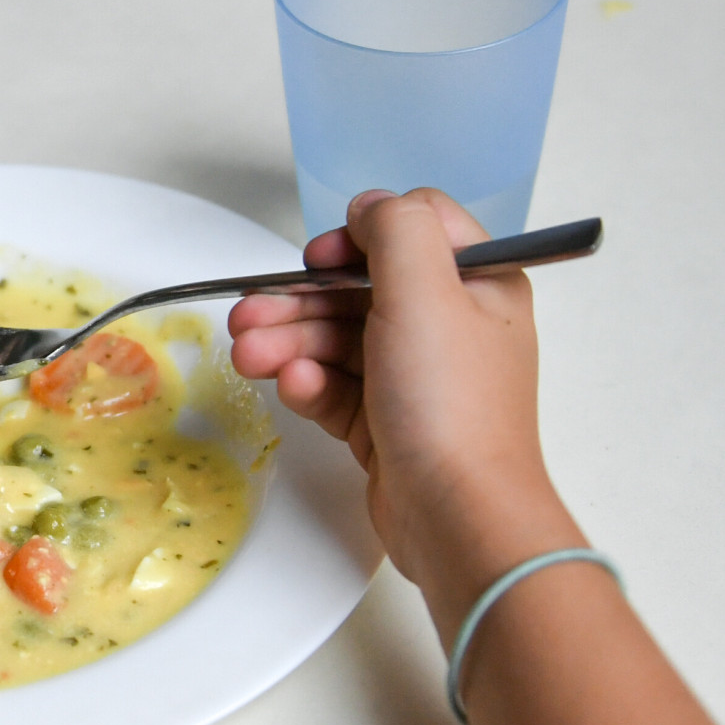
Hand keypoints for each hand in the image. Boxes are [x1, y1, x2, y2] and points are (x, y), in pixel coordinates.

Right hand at [228, 189, 580, 628]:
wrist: (458, 516)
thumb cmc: (451, 402)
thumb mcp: (425, 291)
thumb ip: (394, 229)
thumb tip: (368, 208)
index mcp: (478, 284)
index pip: (412, 230)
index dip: (357, 238)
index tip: (319, 261)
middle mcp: (450, 324)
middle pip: (359, 289)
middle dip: (298, 301)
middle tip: (246, 315)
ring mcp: (417, 376)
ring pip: (338, 339)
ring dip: (288, 342)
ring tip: (247, 358)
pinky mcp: (387, 422)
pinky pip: (337, 387)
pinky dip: (309, 384)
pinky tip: (292, 390)